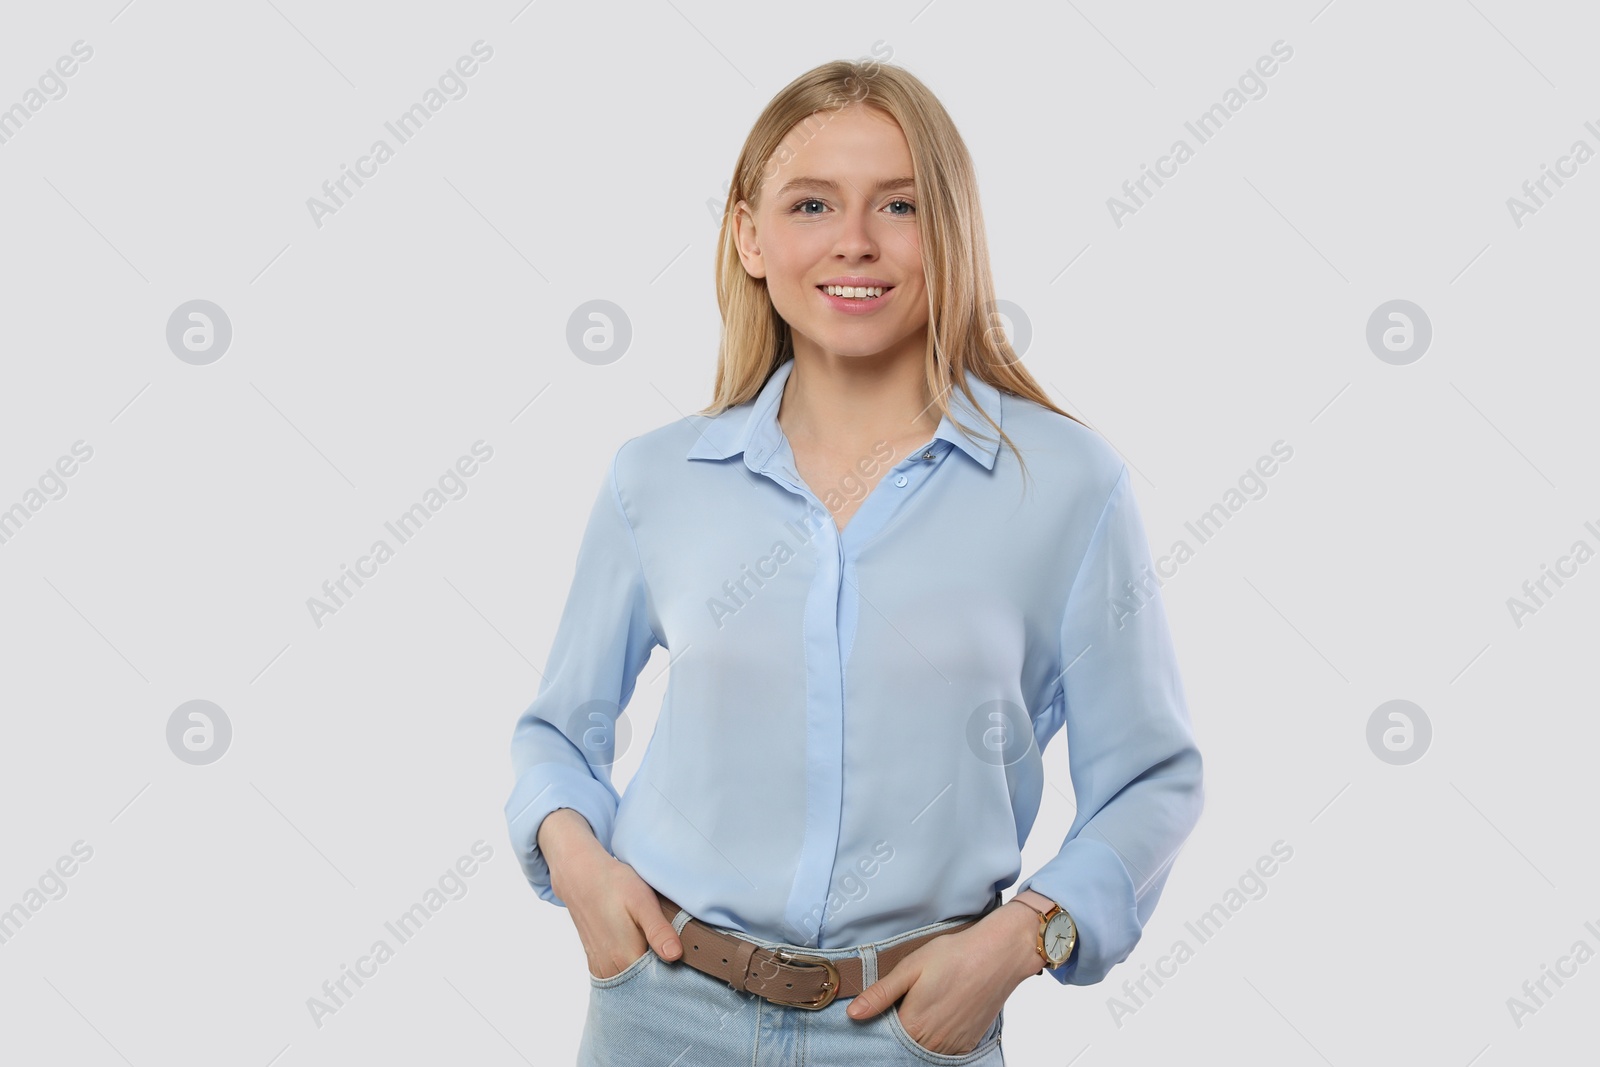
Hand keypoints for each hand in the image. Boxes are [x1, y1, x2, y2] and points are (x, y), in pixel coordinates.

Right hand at [540, 808, 682, 978]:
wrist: (581, 877)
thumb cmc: (614, 884)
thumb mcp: (642, 901)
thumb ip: (658, 930)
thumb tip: (675, 955)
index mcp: (626, 958)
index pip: (659, 983)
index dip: (678, 977)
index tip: (691, 967)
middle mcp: (612, 970)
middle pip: (647, 987)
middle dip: (665, 979)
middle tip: (678, 956)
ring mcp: (602, 969)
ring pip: (634, 985)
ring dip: (649, 975)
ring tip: (661, 953)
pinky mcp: (597, 964)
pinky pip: (621, 978)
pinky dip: (635, 972)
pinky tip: (644, 954)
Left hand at [845, 902, 1040, 1054]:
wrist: (998, 954)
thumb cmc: (954, 955)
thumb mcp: (911, 967)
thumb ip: (881, 994)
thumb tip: (854, 1014)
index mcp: (914, 1025)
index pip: (884, 1037)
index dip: (880, 1023)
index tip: (885, 1007)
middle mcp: (933, 1043)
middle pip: (904, 1046)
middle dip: (899, 1029)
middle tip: (907, 1002)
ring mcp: (952, 1046)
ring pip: (924, 1050)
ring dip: (918, 1036)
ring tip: (925, 1006)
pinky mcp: (968, 1044)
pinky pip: (945, 1051)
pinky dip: (937, 1039)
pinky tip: (940, 1015)